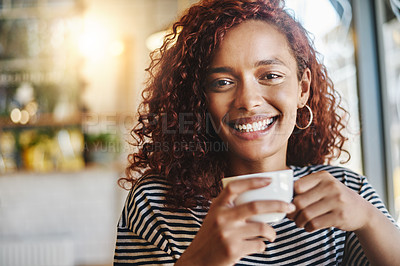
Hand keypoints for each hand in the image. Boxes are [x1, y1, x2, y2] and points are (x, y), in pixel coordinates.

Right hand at [176, 177, 295, 265]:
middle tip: (289, 207)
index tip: (269, 179)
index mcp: (217, 206)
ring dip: (272, 233)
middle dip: (277, 205)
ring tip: (272, 235)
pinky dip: (262, 246)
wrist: (197, 260)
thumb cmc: (211, 236)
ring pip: (262, 228)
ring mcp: (227, 234)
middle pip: (255, 206)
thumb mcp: (215, 216)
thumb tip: (258, 195)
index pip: (234, 187)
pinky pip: (258, 245)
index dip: (252, 181)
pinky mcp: (233, 250)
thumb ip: (230, 207)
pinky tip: (258, 246)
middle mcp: (221, 218)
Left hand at [287, 171, 370, 231]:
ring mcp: (337, 201)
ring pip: (306, 214)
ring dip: (299, 222)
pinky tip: (309, 227)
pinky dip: (308, 228)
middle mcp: (330, 186)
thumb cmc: (335, 198)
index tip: (289, 203)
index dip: (289, 197)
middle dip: (292, 212)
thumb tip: (283, 197)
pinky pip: (315, 224)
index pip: (297, 186)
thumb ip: (307, 187)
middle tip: (291, 217)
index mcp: (323, 176)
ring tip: (299, 223)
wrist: (362, 211)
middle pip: (300, 202)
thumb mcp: (324, 186)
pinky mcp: (340, 216)